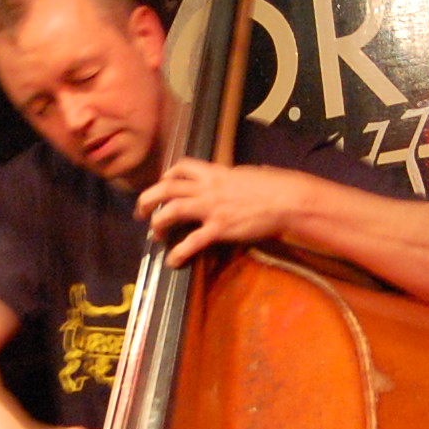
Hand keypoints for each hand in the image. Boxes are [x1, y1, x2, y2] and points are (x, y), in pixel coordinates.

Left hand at [135, 159, 303, 267]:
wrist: (288, 200)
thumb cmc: (275, 186)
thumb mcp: (249, 174)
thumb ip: (236, 178)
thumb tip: (239, 178)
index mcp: (216, 172)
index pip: (182, 167)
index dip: (166, 175)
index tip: (162, 183)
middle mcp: (208, 188)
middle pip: (166, 188)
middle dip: (148, 198)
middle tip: (141, 211)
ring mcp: (212, 208)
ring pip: (171, 210)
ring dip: (157, 223)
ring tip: (155, 234)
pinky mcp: (219, 229)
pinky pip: (192, 241)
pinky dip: (178, 253)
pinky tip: (173, 261)